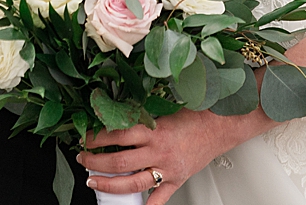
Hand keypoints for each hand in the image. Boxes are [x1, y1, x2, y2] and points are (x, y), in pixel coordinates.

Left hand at [77, 108, 271, 203]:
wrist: (222, 126)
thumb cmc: (196, 114)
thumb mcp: (164, 110)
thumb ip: (142, 116)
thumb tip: (115, 117)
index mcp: (155, 130)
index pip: (117, 135)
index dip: (97, 137)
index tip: (85, 136)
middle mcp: (159, 151)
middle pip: (119, 161)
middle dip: (95, 161)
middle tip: (82, 158)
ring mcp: (168, 169)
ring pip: (131, 183)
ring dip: (108, 183)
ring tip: (93, 180)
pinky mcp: (177, 180)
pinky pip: (158, 200)